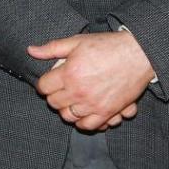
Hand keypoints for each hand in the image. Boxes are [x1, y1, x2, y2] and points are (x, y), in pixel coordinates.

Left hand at [29, 31, 154, 131]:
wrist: (138, 55)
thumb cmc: (107, 46)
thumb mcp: (76, 42)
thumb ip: (52, 48)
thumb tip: (31, 51)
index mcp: (69, 74)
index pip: (44, 87)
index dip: (43, 84)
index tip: (49, 82)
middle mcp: (79, 92)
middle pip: (54, 103)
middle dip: (54, 96)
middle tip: (60, 90)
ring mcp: (93, 104)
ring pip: (68, 117)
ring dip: (67, 110)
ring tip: (71, 101)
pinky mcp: (108, 112)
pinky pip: (89, 126)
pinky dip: (83, 122)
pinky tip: (84, 113)